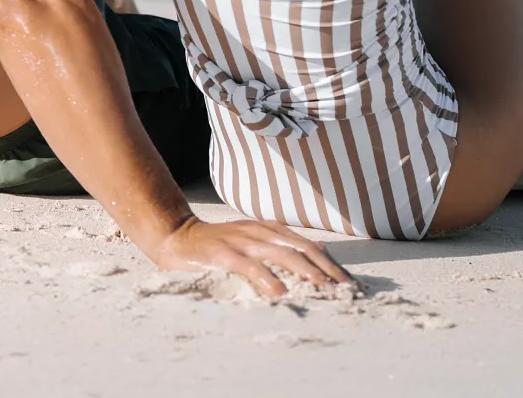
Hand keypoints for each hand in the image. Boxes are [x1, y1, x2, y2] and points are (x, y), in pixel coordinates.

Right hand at [151, 217, 352, 298]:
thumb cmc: (216, 247)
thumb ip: (274, 253)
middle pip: (300, 248)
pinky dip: (265, 277)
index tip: (348, 283)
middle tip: (344, 289)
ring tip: (322, 288)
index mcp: (267, 230)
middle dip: (325, 268)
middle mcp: (258, 231)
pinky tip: (279, 292)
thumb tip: (309, 272)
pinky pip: (247, 265)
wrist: (174, 236)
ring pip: (280, 253)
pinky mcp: (220, 252)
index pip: (307, 245)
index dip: (329, 263)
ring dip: (304, 271)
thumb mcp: (249, 246)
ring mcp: (240, 240)